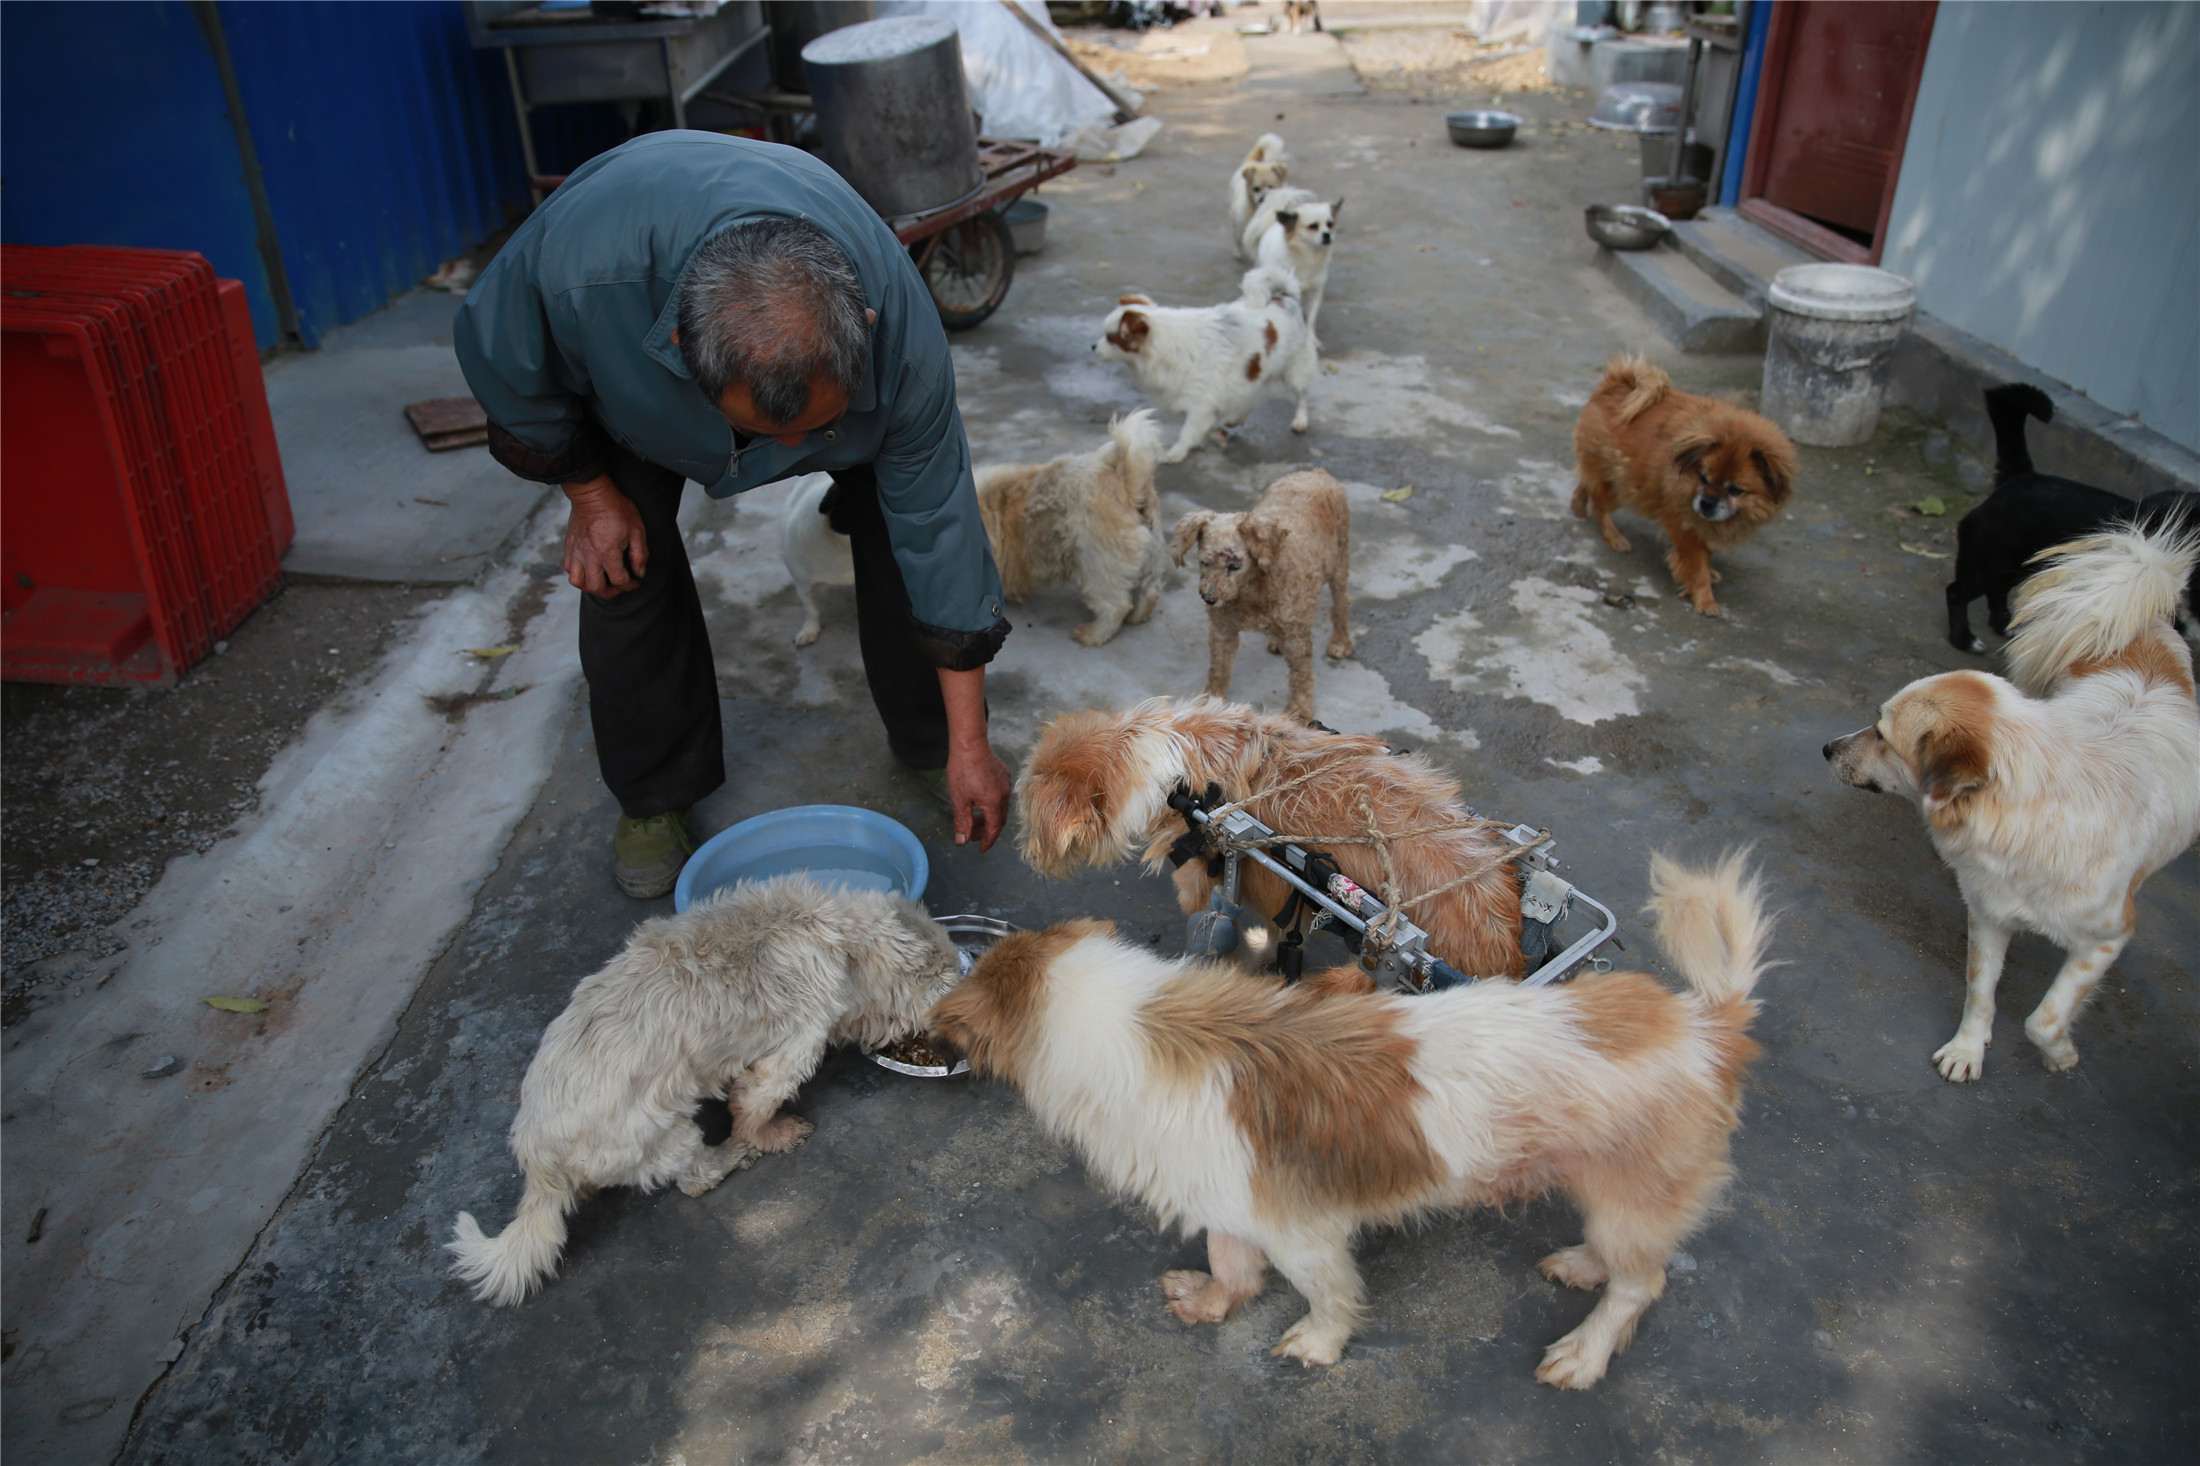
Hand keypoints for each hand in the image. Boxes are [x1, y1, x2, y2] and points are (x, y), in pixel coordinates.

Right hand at [562, 475, 647, 595]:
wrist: (592, 494)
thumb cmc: (616, 509)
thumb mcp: (637, 530)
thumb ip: (640, 555)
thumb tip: (639, 573)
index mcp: (608, 552)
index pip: (619, 580)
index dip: (630, 585)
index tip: (635, 582)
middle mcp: (589, 555)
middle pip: (596, 587)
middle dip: (611, 592)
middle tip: (619, 586)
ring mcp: (577, 552)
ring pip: (578, 581)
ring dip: (591, 587)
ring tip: (602, 581)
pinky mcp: (569, 547)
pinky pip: (568, 569)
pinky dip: (578, 574)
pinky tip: (589, 569)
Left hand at [938, 667, 1011, 850]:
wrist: (970, 743)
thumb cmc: (963, 769)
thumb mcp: (959, 799)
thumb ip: (962, 822)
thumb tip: (962, 841)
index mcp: (994, 803)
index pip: (994, 829)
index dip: (987, 841)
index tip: (980, 849)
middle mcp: (1004, 795)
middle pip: (999, 819)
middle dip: (986, 830)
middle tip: (971, 835)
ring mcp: (1006, 783)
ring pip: (1000, 807)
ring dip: (987, 816)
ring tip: (972, 818)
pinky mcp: (1003, 773)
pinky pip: (1001, 794)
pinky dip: (990, 803)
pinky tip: (978, 800)